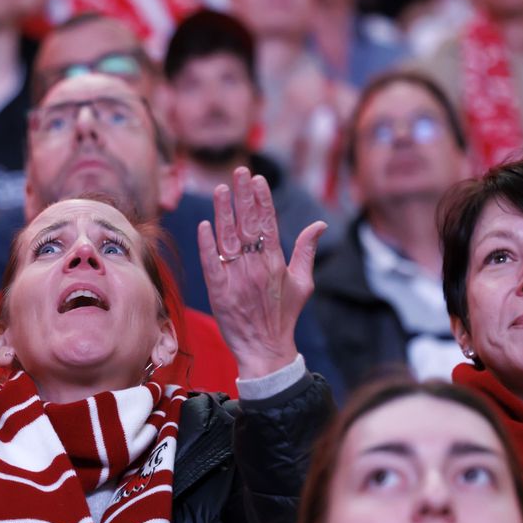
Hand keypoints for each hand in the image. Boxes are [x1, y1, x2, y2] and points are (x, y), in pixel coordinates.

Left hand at [197, 167, 325, 378]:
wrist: (265, 350)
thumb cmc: (284, 316)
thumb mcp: (303, 284)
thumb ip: (307, 251)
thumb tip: (318, 224)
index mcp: (276, 263)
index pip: (267, 224)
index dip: (261, 200)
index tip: (257, 180)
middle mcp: (255, 268)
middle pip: (247, 225)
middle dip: (243, 196)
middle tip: (239, 172)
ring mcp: (236, 279)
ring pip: (228, 239)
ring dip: (224, 213)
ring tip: (220, 189)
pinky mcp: (218, 292)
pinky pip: (211, 263)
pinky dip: (207, 244)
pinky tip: (204, 225)